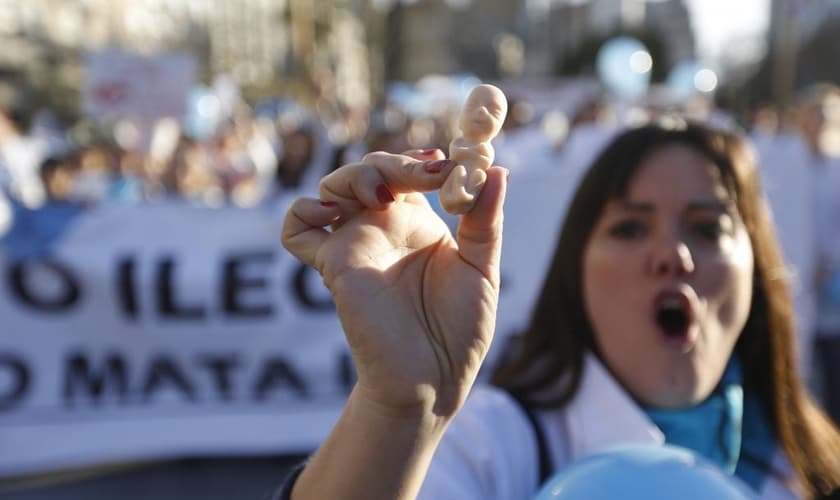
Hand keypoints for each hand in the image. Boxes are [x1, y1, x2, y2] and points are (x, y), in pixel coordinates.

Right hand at [282, 149, 507, 417]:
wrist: (433, 378)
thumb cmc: (460, 330)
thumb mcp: (482, 269)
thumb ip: (486, 221)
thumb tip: (498, 171)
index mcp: (418, 223)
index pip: (408, 171)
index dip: (420, 160)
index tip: (444, 163)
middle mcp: (383, 227)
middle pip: (371, 169)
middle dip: (396, 162)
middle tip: (429, 173)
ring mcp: (355, 243)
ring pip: (333, 185)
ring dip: (356, 175)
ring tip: (383, 194)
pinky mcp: (334, 265)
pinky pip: (296, 229)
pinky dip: (303, 211)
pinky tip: (332, 213)